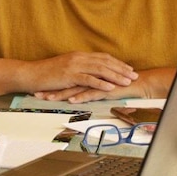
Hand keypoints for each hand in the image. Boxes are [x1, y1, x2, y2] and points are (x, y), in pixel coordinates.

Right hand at [24, 52, 137, 97]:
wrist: (29, 74)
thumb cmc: (44, 74)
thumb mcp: (63, 68)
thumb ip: (77, 69)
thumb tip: (87, 74)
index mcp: (78, 56)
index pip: (102, 58)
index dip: (117, 63)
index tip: (128, 68)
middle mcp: (78, 58)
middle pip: (104, 62)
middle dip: (121, 69)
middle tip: (134, 75)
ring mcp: (74, 66)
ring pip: (100, 69)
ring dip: (115, 75)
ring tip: (127, 81)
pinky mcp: (69, 75)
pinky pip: (88, 79)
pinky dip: (100, 83)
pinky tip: (110, 87)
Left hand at [33, 67, 173, 102]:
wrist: (140, 83)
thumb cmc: (120, 85)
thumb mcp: (100, 86)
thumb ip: (88, 87)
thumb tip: (76, 93)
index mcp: (87, 74)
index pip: (66, 79)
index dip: (52, 84)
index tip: (38, 88)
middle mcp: (90, 76)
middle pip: (66, 83)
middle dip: (51, 88)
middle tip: (36, 93)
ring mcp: (97, 82)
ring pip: (75, 88)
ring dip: (61, 94)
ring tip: (48, 98)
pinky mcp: (106, 88)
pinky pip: (91, 93)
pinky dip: (81, 97)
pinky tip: (71, 101)